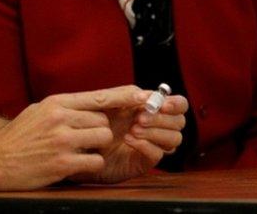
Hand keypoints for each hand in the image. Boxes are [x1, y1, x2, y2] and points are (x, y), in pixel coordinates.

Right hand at [0, 87, 143, 189]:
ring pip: (103, 139)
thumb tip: (97, 104)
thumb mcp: (39, 111)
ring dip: (97, 149)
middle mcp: (60, 118)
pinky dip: (91, 165)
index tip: (144, 95)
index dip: (124, 97)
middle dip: (99, 133)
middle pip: (103, 122)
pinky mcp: (62, 163)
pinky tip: (75, 165)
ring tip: (78, 152)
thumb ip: (65, 107)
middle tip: (83, 140)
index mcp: (56, 103)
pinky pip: (96, 161)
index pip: (99, 96)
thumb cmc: (18, 137)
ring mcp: (61, 140)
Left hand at [70, 88, 187, 183]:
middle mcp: (155, 126)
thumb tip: (148, 95)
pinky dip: (146, 145)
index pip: (178, 105)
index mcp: (150, 108)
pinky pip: (158, 154)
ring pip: (174, 139)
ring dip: (155, 132)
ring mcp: (152, 144)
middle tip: (139, 118)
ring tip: (132, 129)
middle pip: (179, 122)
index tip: (163, 105)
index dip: (176, 104)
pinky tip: (129, 140)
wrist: (77, 144)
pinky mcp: (144, 161)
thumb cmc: (91, 120)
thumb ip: (126, 95)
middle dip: (162, 119)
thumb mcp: (106, 102)